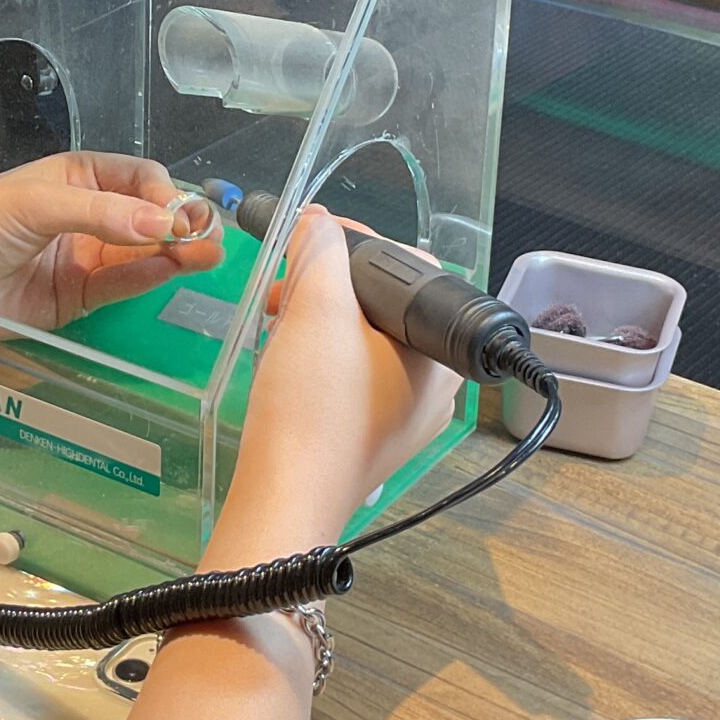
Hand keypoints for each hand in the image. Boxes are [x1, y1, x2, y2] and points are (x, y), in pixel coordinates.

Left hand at [0, 151, 221, 334]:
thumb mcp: (34, 204)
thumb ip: (98, 213)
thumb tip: (159, 222)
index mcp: (76, 176)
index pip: (139, 178)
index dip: (165, 193)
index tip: (179, 212)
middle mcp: (86, 214)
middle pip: (149, 215)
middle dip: (181, 222)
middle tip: (206, 233)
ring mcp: (84, 256)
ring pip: (143, 252)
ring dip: (177, 252)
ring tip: (209, 254)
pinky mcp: (77, 297)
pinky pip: (122, 285)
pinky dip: (150, 278)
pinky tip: (175, 269)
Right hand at [217, 208, 457, 559]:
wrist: (285, 499)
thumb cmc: (313, 404)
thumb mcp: (316, 309)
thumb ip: (319, 251)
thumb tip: (316, 220)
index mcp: (441, 353)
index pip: (411, 270)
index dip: (357, 245)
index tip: (309, 241)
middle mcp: (435, 387)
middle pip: (384, 307)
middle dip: (329, 286)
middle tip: (285, 290)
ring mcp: (404, 418)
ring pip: (364, 343)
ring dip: (317, 320)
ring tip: (277, 323)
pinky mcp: (370, 440)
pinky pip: (352, 379)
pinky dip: (318, 358)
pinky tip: (286, 362)